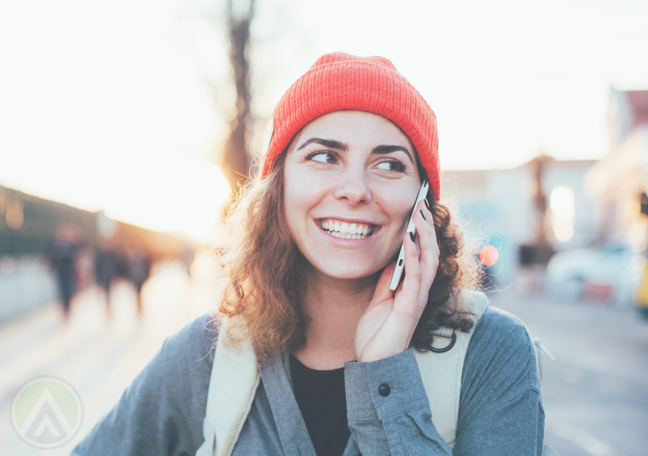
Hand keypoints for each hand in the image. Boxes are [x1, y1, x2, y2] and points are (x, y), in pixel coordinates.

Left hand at [355, 200, 439, 362]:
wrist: (373, 364)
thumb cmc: (377, 335)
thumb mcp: (379, 300)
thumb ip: (387, 282)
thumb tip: (389, 260)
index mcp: (412, 289)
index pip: (423, 255)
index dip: (422, 233)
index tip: (416, 211)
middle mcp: (420, 292)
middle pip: (430, 253)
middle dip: (427, 228)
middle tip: (421, 204)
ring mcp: (417, 299)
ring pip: (428, 260)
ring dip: (424, 235)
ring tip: (418, 213)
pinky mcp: (410, 307)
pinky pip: (415, 276)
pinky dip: (412, 256)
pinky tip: (408, 239)